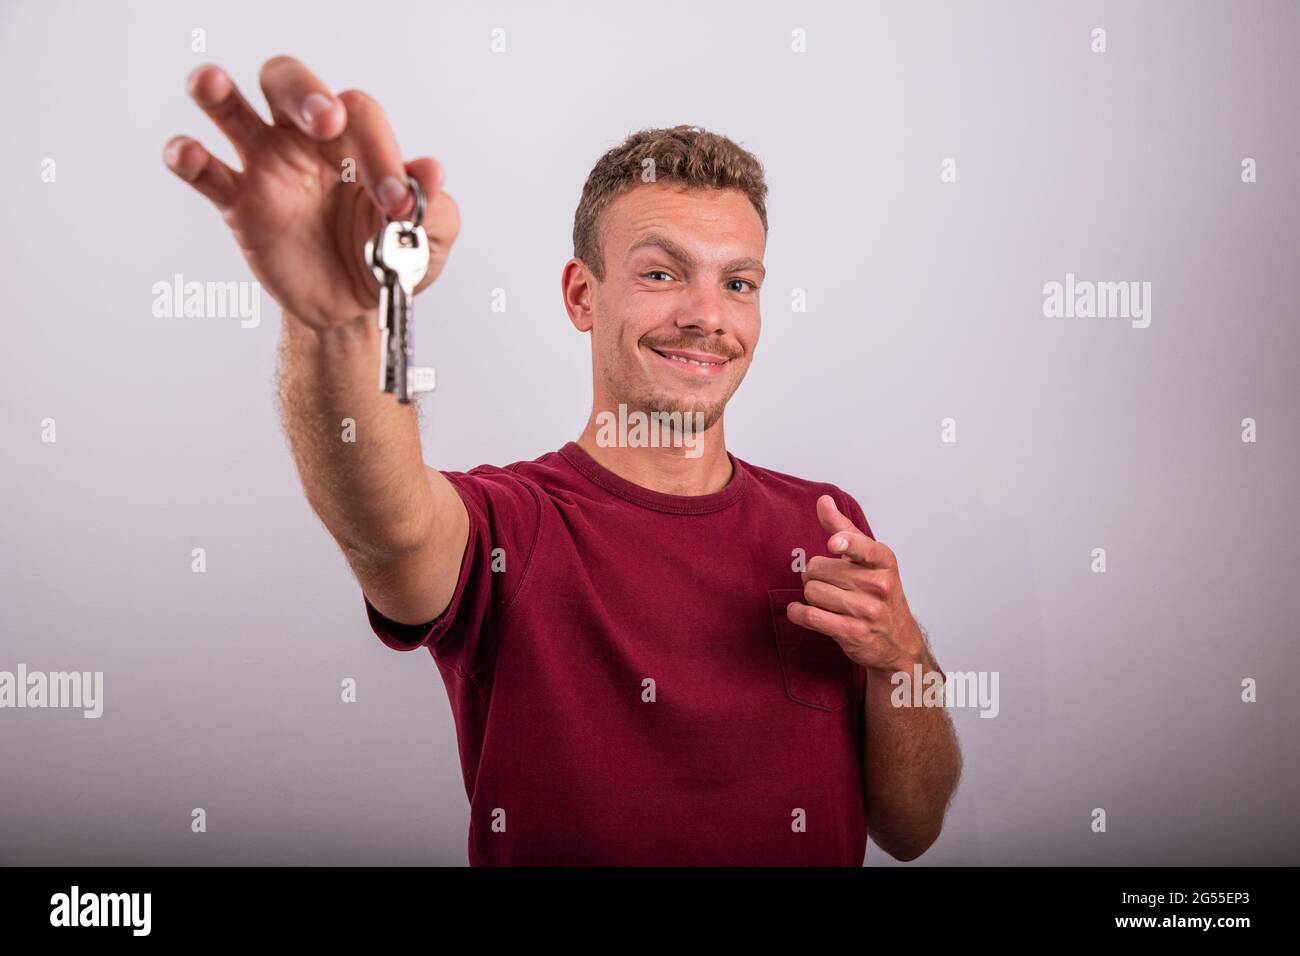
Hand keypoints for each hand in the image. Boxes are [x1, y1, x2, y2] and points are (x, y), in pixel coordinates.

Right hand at [163, 56, 459, 329]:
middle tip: (327, 123)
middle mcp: (307, 141)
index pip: (360, 118)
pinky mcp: (239, 204)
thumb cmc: (389, 258)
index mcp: (356, 140)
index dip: (381, 153)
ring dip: (219, 93)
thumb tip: (431, 173)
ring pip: (232, 109)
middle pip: (289, 83)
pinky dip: (187, 156)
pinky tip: (188, 153)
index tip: (398, 205)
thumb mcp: (428, 239)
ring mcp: (267, 167)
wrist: (354, 308)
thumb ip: (434, 208)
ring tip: (212, 84)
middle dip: (304, 93)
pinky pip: (204, 172)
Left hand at [786, 494, 924, 674]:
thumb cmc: (878, 593)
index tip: (833, 543)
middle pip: (818, 568)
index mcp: (883, 560)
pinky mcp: (853, 633)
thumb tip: (823, 500)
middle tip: (825, 581)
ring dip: (809, 595)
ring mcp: (868, 611)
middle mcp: (879, 585)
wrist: (899, 641)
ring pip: (813, 592)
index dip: (845, 543)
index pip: (862, 546)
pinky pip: (812, 616)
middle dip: (813, 574)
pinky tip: (800, 611)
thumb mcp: (868, 559)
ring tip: (822, 599)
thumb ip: (844, 529)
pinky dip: (798, 613)